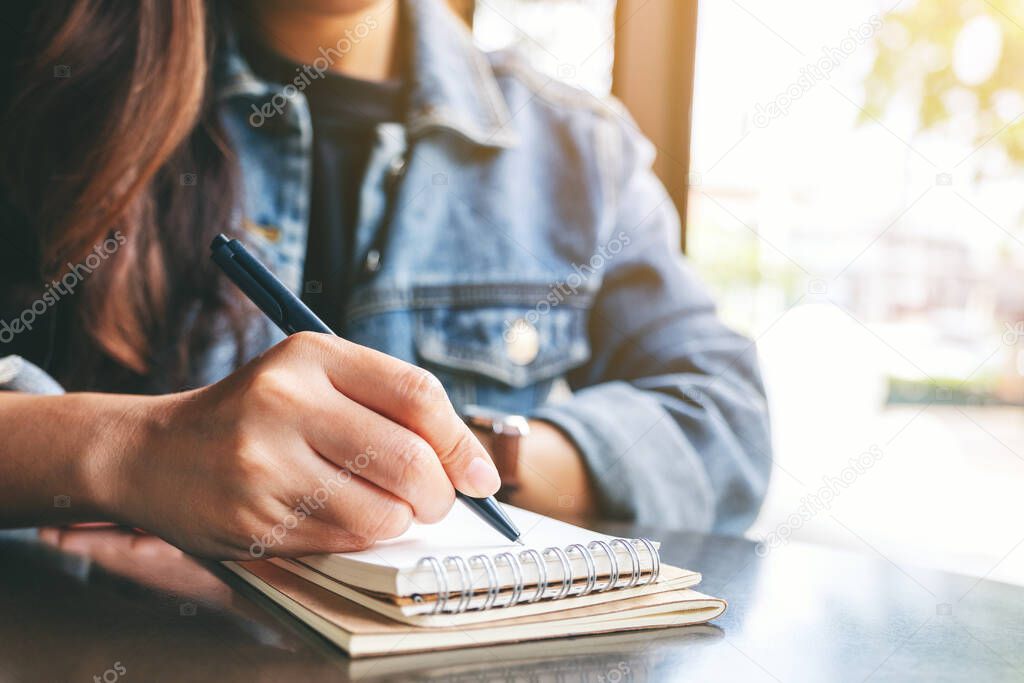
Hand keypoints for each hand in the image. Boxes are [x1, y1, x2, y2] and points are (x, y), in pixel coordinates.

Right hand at [96, 333, 500, 558]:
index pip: (417, 394)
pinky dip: (360, 537)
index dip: (462, 441)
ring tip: (385, 508)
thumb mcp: (314, 379)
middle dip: (440, 493)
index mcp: (311, 355)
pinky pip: (344, 540)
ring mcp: (265, 462)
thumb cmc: (255, 415)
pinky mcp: (254, 517)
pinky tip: (339, 517)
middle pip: (410, 459)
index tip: (481, 474)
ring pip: (383, 511)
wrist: (154, 453)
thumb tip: (471, 464)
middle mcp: (286, 400)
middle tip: (436, 501)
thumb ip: (388, 405)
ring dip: (401, 520)